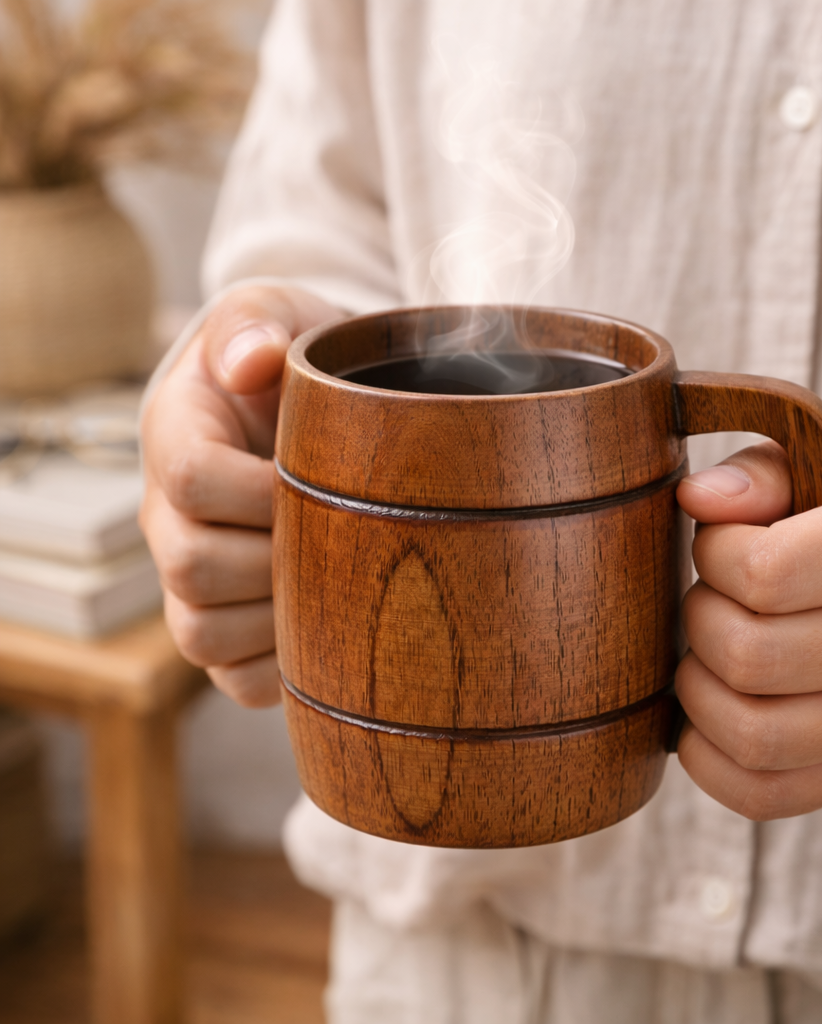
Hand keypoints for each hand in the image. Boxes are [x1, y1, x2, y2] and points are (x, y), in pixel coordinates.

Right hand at [140, 285, 338, 706]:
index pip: (190, 478)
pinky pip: (236, 678)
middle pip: (193, 566)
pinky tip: (328, 623)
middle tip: (343, 531)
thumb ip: (256, 323)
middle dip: (280, 554)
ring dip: (282, 612)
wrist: (301, 410)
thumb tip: (253, 363)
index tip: (321, 475)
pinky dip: (283, 664)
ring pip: (205, 633)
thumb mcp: (276, 312)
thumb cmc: (292, 360)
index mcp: (174, 437)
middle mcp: (167, 517)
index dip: (262, 488)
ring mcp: (187, 580)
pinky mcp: (222, 628)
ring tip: (338, 575)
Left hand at [674, 429, 821, 819]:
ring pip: (754, 737)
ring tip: (711, 653)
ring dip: (697, 693)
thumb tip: (695, 500)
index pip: (766, 573)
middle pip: (750, 658)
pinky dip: (712, 764)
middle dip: (699, 620)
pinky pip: (768, 795)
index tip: (722, 543)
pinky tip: (710, 716)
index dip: (713, 553)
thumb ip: (766, 469)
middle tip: (714, 597)